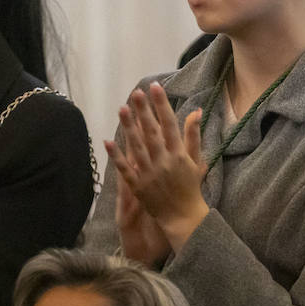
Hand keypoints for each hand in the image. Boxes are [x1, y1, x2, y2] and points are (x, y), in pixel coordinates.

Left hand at [103, 83, 208, 251]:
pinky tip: (108, 141)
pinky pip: (125, 170)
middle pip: (152, 132)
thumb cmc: (191, 187)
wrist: (183, 217)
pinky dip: (117, 156)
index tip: (155, 88)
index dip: (161, 105)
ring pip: (137, 147)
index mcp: (179, 155)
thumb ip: (193, 135)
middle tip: (135, 92)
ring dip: (128, 128)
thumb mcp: (196, 161)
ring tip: (122, 109)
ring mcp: (149, 174)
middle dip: (144, 111)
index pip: (169, 124)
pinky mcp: (138, 186)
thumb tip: (196, 111)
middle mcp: (164, 162)